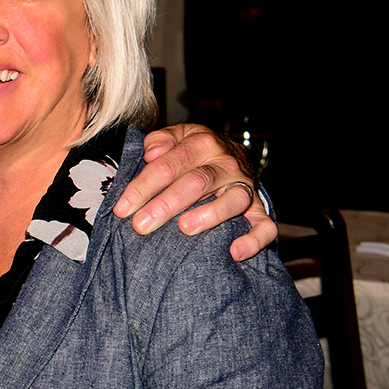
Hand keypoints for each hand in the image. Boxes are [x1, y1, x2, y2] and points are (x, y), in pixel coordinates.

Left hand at [112, 123, 276, 261]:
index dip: (143, 187)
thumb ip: (160, 141)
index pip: (167, 165)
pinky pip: (265, 225)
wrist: (233, 154)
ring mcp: (245, 186)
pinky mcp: (260, 208)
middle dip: (165, 205)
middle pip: (195, 183)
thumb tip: (151, 153)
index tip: (123, 208)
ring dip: (209, 216)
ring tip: (184, 229)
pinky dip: (253, 239)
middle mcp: (225, 164)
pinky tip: (234, 252)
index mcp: (201, 144)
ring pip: (232, 201)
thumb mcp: (176, 136)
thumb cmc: (195, 150)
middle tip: (141, 225)